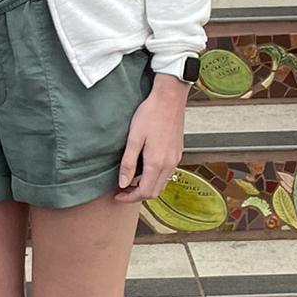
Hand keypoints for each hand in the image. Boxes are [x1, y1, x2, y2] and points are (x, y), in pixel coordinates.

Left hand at [115, 75, 187, 203]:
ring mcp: (175, 159)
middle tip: (122, 189)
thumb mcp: (134, 138)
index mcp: (157, 162)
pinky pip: (167, 173)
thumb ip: (128, 163)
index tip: (118, 195)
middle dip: (138, 194)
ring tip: (132, 180)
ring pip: (162, 183)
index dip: (129, 197)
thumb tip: (122, 183)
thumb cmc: (151, 113)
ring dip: (147, 186)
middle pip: (155, 191)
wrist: (170, 98)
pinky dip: (155, 178)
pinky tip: (145, 169)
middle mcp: (169, 164)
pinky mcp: (178, 153)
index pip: (144, 192)